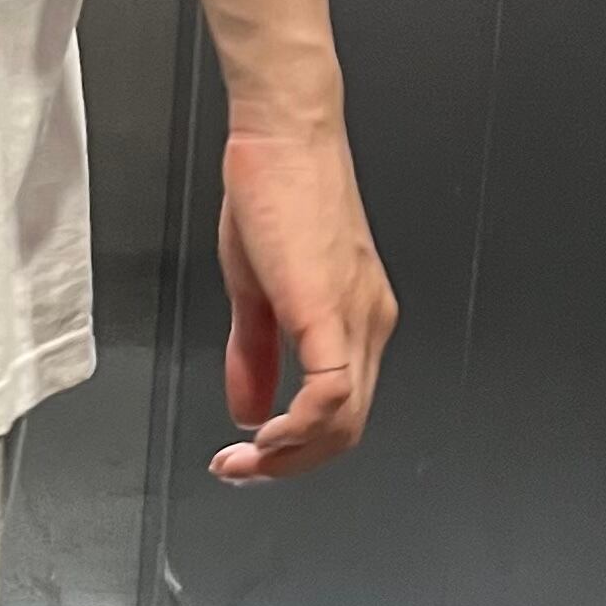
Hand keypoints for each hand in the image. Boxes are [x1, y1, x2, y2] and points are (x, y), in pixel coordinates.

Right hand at [210, 123, 398, 480]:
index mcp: (355, 318)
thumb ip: (251, 355)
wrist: (284, 135)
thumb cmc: (276, 192)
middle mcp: (367, 321)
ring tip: (241, 460)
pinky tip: (262, 434)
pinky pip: (330, 394)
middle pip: (346, 429)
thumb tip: (249, 409)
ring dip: (288, 456)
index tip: (245, 457)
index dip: (294, 449)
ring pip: (343, 423)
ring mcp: (356, 317)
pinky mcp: (329, 309)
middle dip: (288, 464)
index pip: (340, 411)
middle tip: (238, 471)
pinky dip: (297, 428)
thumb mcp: (255, 290)